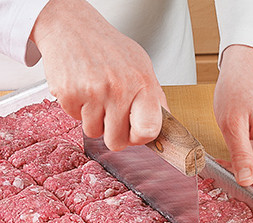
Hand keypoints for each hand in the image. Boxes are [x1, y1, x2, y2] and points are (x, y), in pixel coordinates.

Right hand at [30, 0, 167, 150]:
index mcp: (142, 83)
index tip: (135, 132)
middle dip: (112, 132)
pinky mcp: (69, 95)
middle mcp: (119, 89)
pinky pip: (76, 120)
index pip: (149, 131)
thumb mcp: (141, 67)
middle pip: (117, 142)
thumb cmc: (108, 48)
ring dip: (94, 119)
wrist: (72, 28)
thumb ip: (152, 99)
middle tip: (110, 111)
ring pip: (94, 133)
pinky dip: (77, 109)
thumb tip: (161, 129)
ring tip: (95, 95)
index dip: (140, 138)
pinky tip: (81, 89)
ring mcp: (93, 92)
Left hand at [214, 45, 252, 196]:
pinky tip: (228, 163)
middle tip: (231, 184)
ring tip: (227, 171)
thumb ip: (241, 154)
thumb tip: (247, 181)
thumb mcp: (233, 125)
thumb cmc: (237, 89)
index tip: (243, 191)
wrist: (241, 69)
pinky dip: (243, 164)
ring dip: (247, 175)